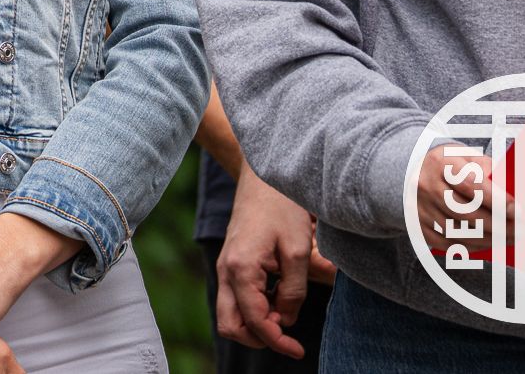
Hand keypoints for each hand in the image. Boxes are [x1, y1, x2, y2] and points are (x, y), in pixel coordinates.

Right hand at [214, 168, 334, 356]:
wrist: (262, 175)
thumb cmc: (282, 207)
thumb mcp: (297, 251)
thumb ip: (293, 291)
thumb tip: (285, 319)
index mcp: (241, 269)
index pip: (254, 320)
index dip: (276, 341)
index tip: (298, 349)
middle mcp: (227, 270)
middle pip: (230, 324)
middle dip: (257, 339)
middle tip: (287, 339)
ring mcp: (226, 265)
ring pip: (230, 313)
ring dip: (255, 324)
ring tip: (285, 314)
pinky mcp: (232, 261)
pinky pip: (235, 297)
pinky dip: (254, 307)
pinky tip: (279, 298)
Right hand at [414, 144, 507, 249]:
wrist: (418, 172)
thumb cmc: (453, 165)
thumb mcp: (468, 157)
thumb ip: (489, 171)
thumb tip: (515, 193)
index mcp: (440, 163)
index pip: (470, 184)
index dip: (495, 200)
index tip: (517, 210)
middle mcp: (425, 185)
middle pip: (465, 212)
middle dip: (497, 225)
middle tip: (519, 230)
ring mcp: (419, 207)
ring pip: (458, 232)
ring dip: (488, 239)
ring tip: (508, 238)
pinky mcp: (418, 225)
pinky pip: (447, 243)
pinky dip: (472, 246)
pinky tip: (488, 242)